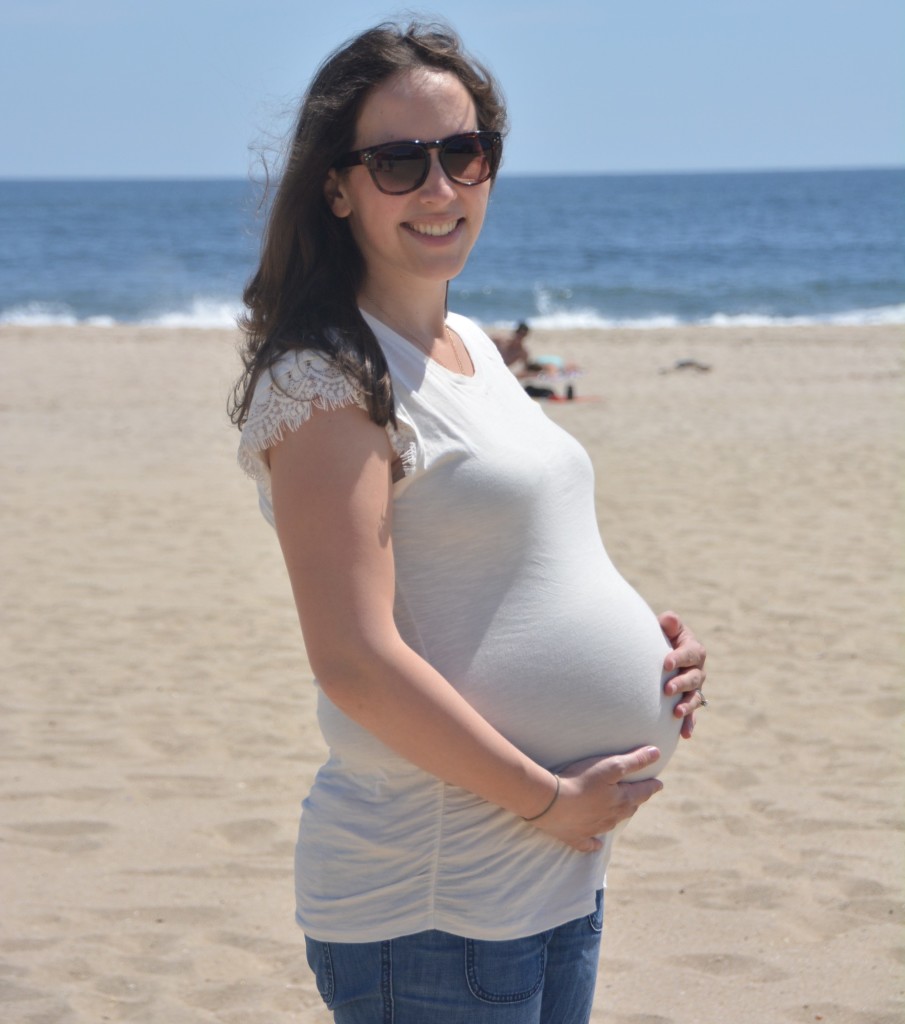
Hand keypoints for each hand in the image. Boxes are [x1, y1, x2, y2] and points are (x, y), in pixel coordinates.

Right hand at [527, 747, 663, 851]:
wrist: (551, 803)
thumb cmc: (581, 780)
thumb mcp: (610, 766)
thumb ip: (634, 760)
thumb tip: (657, 753)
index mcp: (621, 800)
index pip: (642, 792)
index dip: (651, 786)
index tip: (659, 784)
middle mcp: (611, 817)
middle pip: (628, 808)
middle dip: (635, 801)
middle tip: (640, 795)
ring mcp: (594, 829)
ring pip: (611, 824)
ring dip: (617, 817)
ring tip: (620, 811)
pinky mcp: (576, 836)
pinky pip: (589, 843)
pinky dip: (594, 843)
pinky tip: (597, 844)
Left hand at [659, 611, 706, 738]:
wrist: (661, 654)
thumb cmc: (663, 637)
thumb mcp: (667, 627)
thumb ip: (669, 623)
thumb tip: (668, 620)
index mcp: (694, 650)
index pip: (690, 653)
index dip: (680, 657)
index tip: (666, 663)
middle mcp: (698, 670)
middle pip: (694, 678)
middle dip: (681, 683)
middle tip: (667, 689)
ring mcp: (695, 688)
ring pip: (695, 697)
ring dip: (687, 706)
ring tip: (676, 713)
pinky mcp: (689, 701)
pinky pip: (692, 714)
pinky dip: (689, 723)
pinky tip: (685, 734)